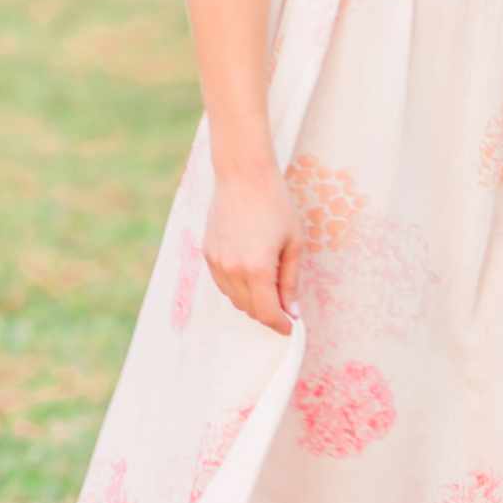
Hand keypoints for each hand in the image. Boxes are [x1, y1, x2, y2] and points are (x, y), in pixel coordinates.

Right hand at [204, 167, 300, 332]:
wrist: (242, 175)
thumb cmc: (275, 204)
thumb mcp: (294, 243)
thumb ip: (291, 281)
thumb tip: (292, 311)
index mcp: (257, 269)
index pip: (267, 313)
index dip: (280, 324)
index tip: (291, 327)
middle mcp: (232, 270)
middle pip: (249, 310)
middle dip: (268, 313)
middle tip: (284, 306)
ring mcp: (217, 263)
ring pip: (234, 299)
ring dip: (252, 301)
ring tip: (269, 286)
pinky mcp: (208, 254)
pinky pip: (222, 284)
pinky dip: (237, 288)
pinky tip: (251, 274)